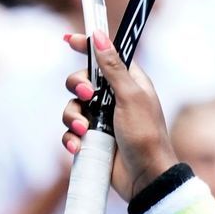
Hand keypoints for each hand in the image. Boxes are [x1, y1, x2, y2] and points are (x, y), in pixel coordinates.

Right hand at [59, 31, 175, 199]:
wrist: (145, 177)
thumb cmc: (145, 135)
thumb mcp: (130, 97)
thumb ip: (113, 68)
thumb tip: (99, 36)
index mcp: (129, 82)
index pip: (105, 56)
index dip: (87, 46)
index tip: (69, 40)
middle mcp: (113, 98)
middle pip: (81, 81)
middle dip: (78, 87)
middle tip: (88, 96)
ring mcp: (102, 119)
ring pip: (72, 107)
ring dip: (74, 117)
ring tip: (85, 130)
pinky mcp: (93, 139)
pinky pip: (71, 131)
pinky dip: (71, 138)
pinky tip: (79, 146)